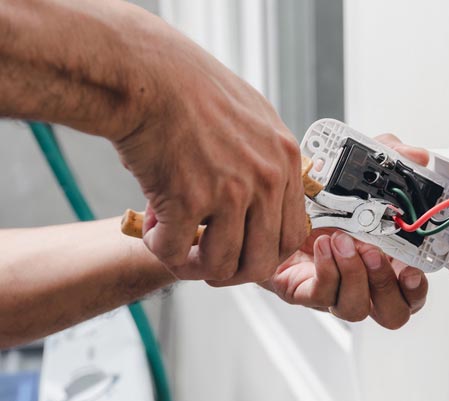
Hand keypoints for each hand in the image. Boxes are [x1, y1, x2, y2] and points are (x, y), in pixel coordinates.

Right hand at [112, 18, 306, 282]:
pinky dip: (159, 248)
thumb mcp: (255, 118)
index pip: (292, 237)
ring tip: (171, 241)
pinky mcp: (188, 198)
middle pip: (262, 262)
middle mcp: (266, 180)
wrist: (148, 74)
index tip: (240, 253)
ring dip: (191, 264)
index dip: (263, 255)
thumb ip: (269, 160)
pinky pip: (174, 251)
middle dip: (231, 272)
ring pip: (220, 266)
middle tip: (204, 262)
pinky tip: (150, 226)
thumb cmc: (193, 91)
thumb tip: (269, 196)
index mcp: (286, 162)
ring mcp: (230, 191)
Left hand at [263, 134, 429, 328]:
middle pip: (391, 313)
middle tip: (372, 253)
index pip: (411, 291)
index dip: (416, 287)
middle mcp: (363, 281)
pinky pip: (320, 296)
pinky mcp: (303, 290)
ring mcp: (334, 289)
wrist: (272, 198)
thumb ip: (391, 159)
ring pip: (354, 308)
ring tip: (341, 241)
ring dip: (353, 275)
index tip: (410, 268)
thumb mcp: (360, 168)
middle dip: (385, 285)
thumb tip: (418, 156)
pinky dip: (326, 271)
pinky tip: (323, 246)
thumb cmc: (321, 193)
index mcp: (385, 260)